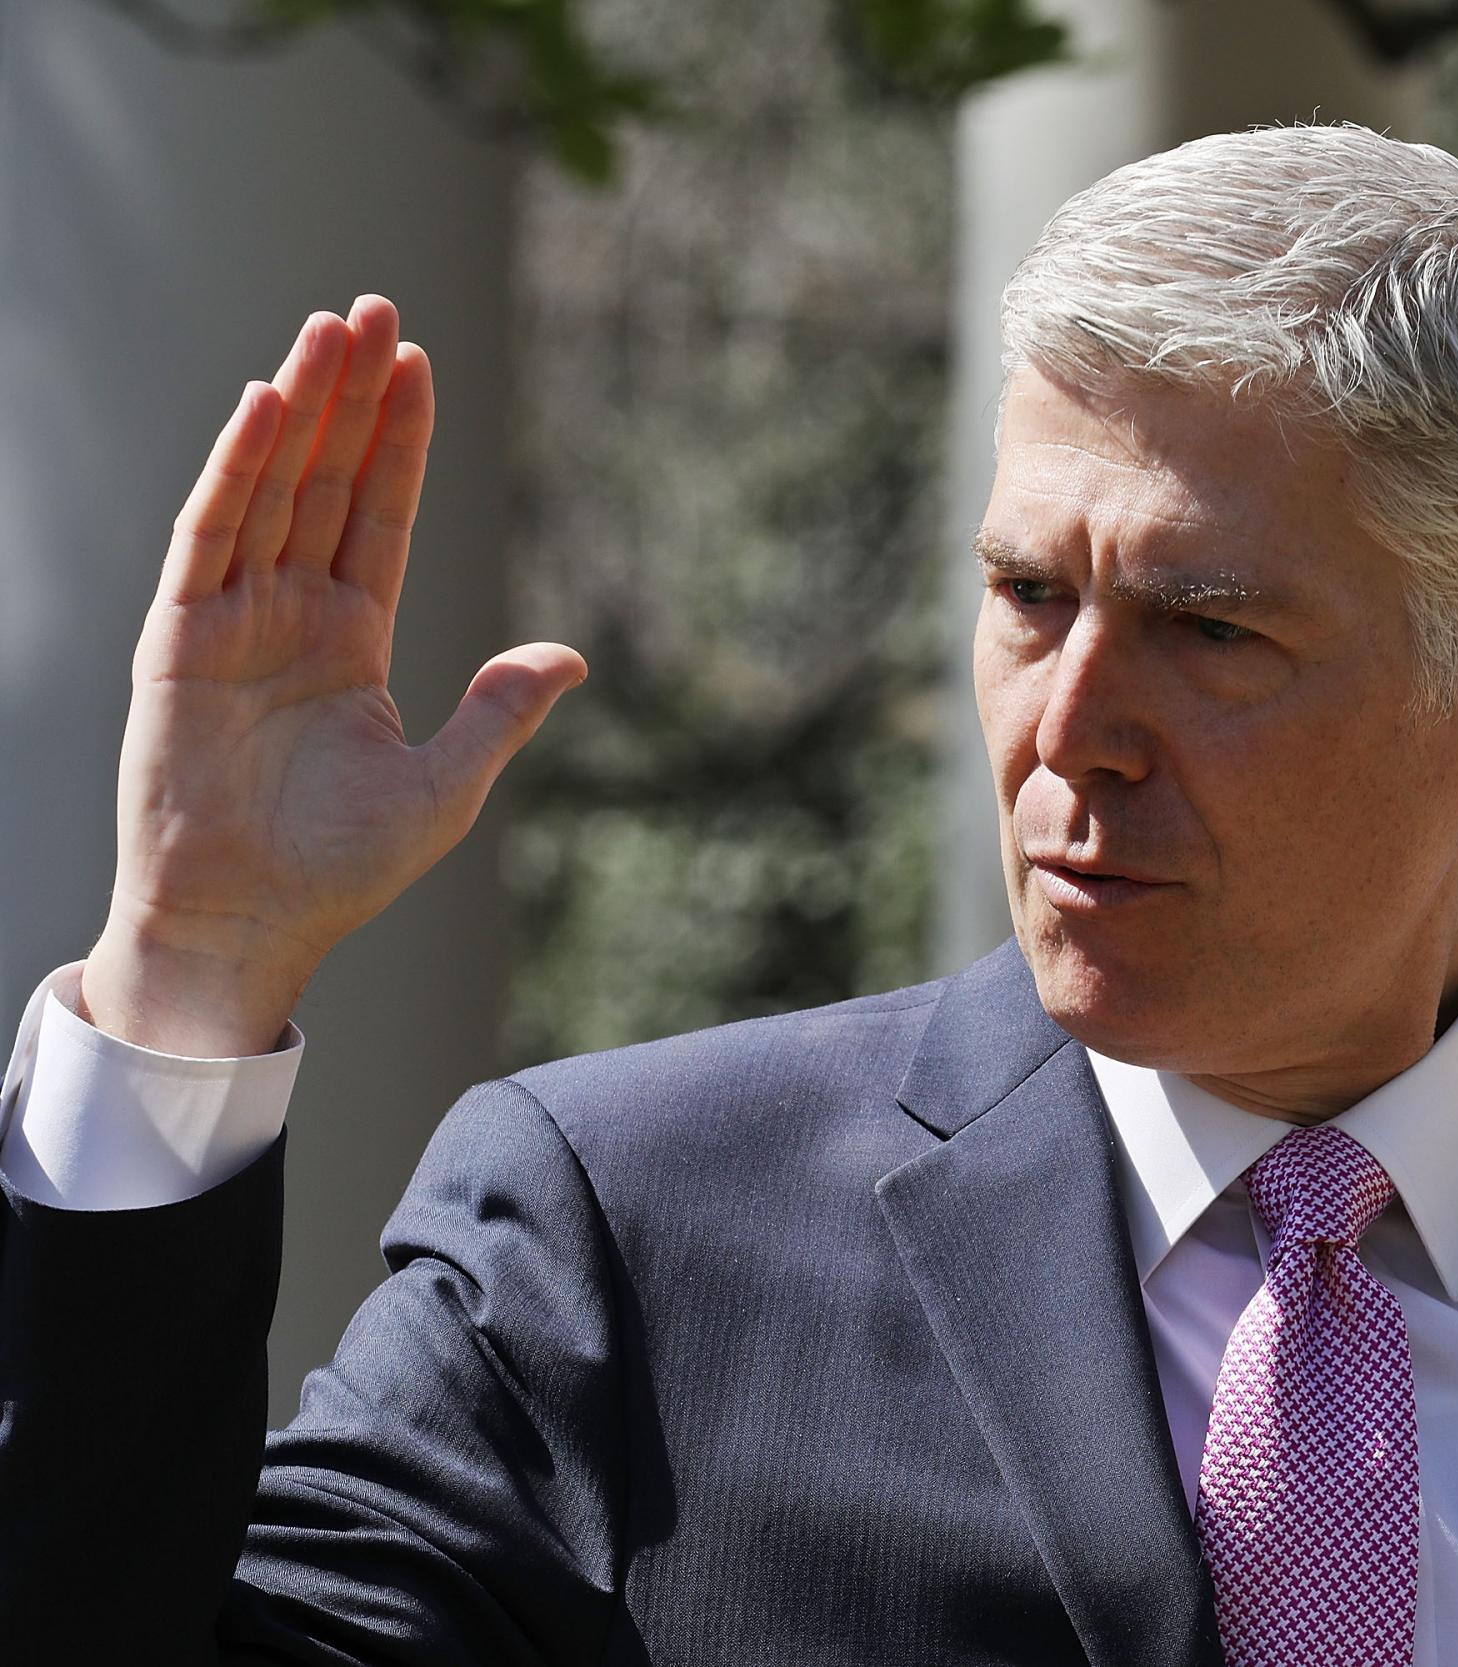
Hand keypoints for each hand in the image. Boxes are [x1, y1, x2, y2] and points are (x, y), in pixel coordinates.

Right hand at [83, 297, 585, 1056]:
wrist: (251, 926)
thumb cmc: (341, 868)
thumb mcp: (446, 784)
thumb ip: (500, 711)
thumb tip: (572, 654)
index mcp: (351, 638)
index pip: (380, 515)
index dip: (400, 440)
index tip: (420, 363)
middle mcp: (289, 613)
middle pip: (326, 480)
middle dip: (353, 395)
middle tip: (376, 306)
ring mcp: (230, 620)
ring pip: (270, 487)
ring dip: (301, 407)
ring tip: (332, 327)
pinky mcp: (179, 641)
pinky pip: (209, 538)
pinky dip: (237, 470)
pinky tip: (268, 405)